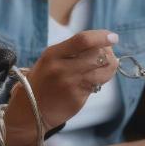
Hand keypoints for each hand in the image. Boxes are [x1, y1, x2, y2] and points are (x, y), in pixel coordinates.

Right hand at [4, 30, 118, 145]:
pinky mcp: (78, 99)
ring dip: (109, 67)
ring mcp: (71, 85)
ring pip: (103, 72)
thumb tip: (101, 43)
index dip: (101, 37)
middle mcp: (62, 69)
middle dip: (109, 53)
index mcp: (53, 54)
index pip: (83, 40)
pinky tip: (93, 79)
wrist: (31, 109)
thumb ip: (72, 50)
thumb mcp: (50, 59)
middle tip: (108, 53)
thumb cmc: (44, 79)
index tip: (113, 37)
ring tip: (104, 66)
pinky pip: (97, 85)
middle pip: (98, 56)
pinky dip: (100, 80)